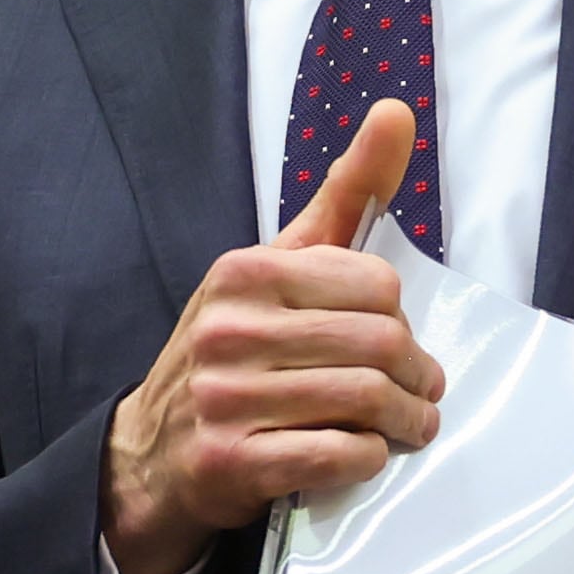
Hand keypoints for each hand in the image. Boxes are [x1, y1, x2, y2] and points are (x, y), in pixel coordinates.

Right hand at [101, 101, 447, 573]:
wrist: (151, 452)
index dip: (399, 316)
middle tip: (422, 392)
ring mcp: (225, 398)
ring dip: (405, 420)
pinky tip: (365, 453)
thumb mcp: (279, 266)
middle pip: (381, 343)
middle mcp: (229, 329)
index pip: (377, 284)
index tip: (398, 338)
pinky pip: (337, 455)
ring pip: (365, 399)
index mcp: (247, 272)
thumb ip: (346, 195)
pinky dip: (368, 458)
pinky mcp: (231, 461)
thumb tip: (398, 112)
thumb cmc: (236, 352)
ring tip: (408, 424)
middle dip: (417, 374)